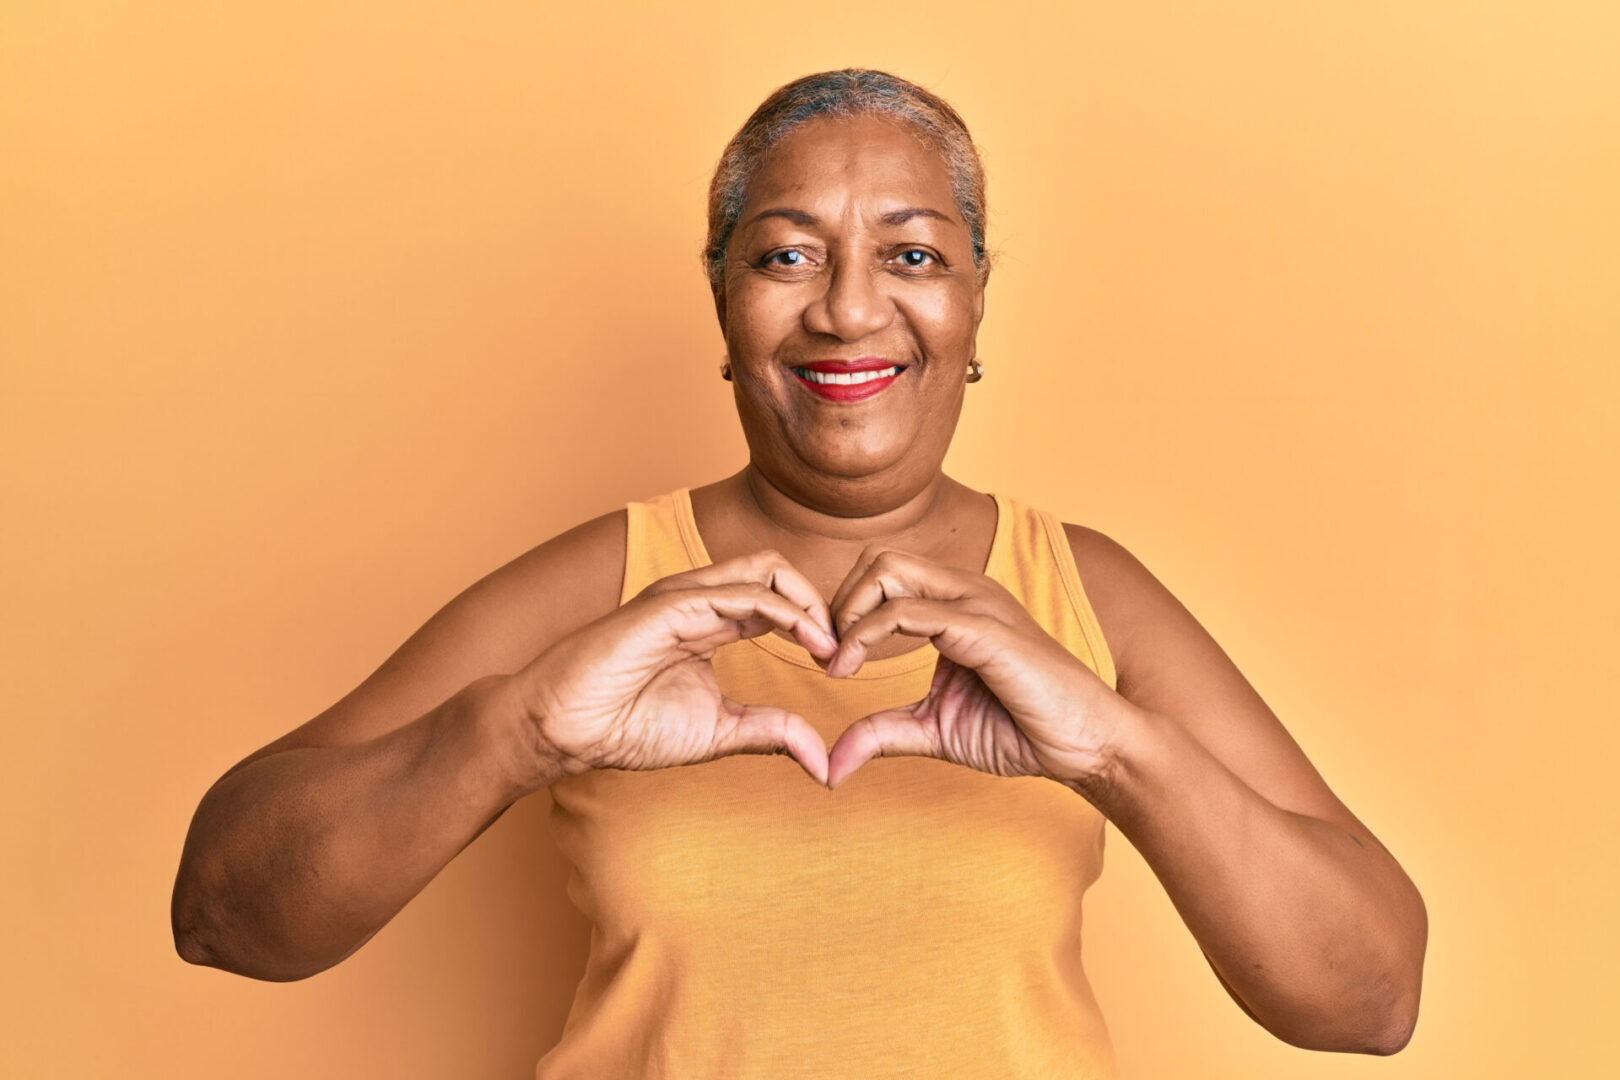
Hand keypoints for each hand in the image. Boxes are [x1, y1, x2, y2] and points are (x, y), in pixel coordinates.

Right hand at [516, 551, 839, 784]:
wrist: (564, 730)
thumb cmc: (625, 727)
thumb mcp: (718, 732)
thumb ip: (770, 733)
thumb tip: (824, 763)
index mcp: (710, 623)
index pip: (778, 598)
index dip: (818, 624)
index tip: (841, 666)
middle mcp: (699, 601)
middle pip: (779, 571)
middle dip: (822, 602)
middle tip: (844, 650)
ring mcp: (683, 597)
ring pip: (765, 569)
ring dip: (810, 603)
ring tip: (831, 646)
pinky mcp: (669, 605)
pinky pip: (740, 594)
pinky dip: (785, 613)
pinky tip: (808, 642)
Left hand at [823, 548, 1122, 790]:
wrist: (1087, 745)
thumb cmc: (1023, 730)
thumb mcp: (934, 731)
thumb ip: (882, 734)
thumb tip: (829, 765)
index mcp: (955, 603)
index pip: (882, 573)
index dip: (843, 611)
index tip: (828, 661)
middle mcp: (965, 590)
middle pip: (877, 558)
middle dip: (839, 603)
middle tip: (828, 656)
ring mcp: (977, 604)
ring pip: (887, 570)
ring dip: (847, 614)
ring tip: (837, 664)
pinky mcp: (986, 630)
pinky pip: (910, 612)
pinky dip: (867, 636)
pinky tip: (852, 672)